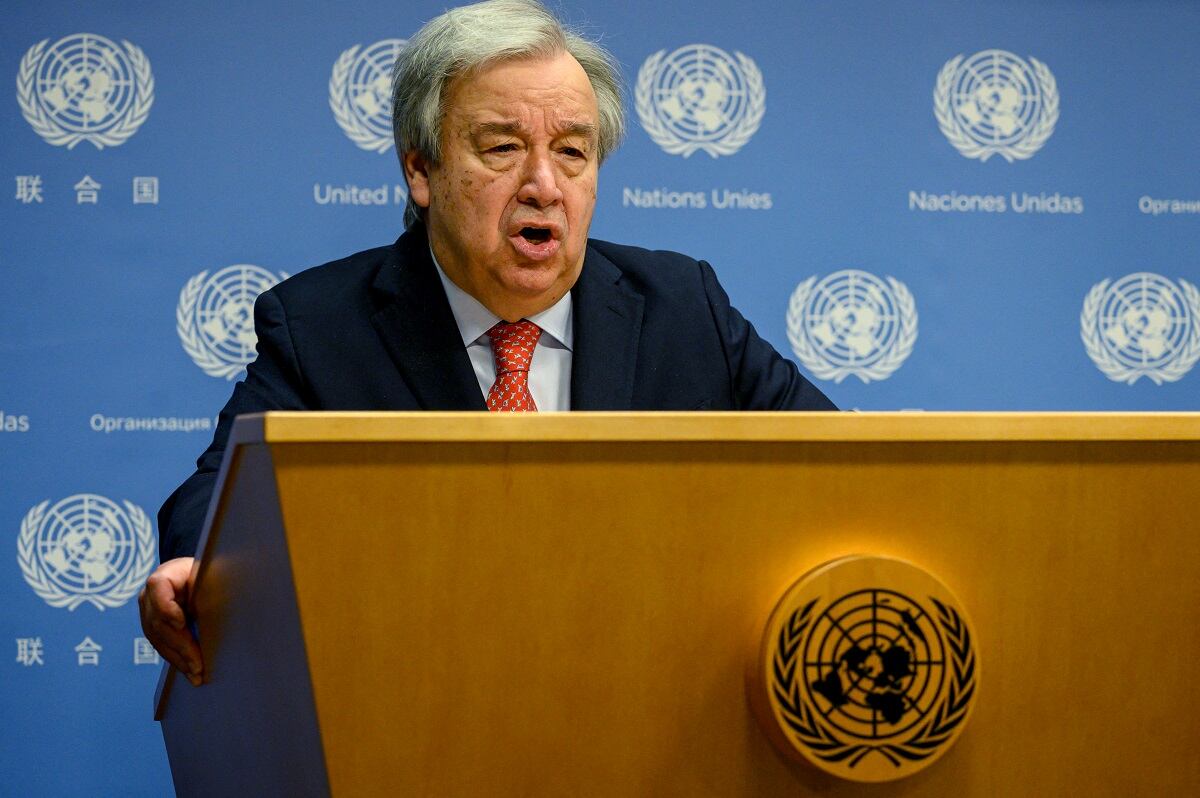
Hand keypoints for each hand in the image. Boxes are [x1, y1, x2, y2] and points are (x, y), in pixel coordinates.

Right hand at [138, 557, 202, 685]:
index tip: (181, 622)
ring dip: (179, 659)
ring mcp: (148, 614)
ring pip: (159, 640)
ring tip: (196, 673)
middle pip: (159, 622)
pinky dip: (177, 659)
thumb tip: (221, 604)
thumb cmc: (205, 575)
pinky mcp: (153, 629)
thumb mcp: (208, 576)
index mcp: (163, 576)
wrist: (194, 579)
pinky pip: (162, 646)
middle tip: (197, 664)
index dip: (167, 607)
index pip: (158, 587)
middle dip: (181, 646)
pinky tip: (190, 671)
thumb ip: (208, 587)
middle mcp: (149, 596)